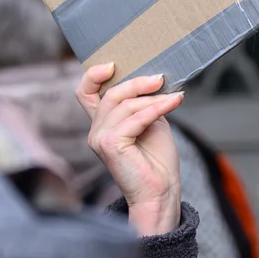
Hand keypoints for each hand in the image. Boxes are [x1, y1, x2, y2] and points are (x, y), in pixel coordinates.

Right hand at [78, 63, 183, 236]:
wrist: (160, 192)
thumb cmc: (156, 162)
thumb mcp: (150, 123)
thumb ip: (143, 104)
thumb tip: (152, 79)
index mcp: (102, 125)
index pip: (84, 93)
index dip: (94, 75)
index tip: (114, 65)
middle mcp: (96, 132)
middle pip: (111, 94)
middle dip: (137, 83)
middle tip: (160, 79)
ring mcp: (100, 139)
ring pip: (123, 105)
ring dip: (151, 99)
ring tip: (172, 97)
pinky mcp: (111, 145)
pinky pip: (135, 118)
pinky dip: (156, 108)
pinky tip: (174, 102)